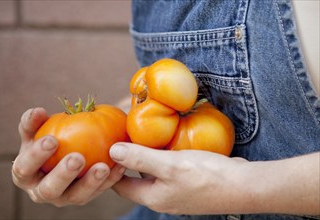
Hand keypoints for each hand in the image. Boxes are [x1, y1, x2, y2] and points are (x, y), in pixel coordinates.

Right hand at [12, 108, 125, 206]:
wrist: (63, 154)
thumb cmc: (47, 140)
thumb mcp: (36, 131)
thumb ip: (33, 122)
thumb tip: (37, 112)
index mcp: (25, 174)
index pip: (24, 168)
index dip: (36, 156)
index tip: (52, 139)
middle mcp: (42, 192)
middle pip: (49, 189)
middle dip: (63, 174)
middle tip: (77, 158)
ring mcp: (65, 197)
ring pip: (77, 196)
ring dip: (91, 182)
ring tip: (103, 166)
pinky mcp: (86, 197)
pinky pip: (100, 191)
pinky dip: (111, 179)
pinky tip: (120, 166)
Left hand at [110, 143, 319, 215]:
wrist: (245, 186)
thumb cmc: (207, 176)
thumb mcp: (170, 165)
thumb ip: (140, 158)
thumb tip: (112, 151)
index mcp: (153, 197)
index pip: (121, 185)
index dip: (111, 168)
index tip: (105, 147)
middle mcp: (162, 197)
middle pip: (135, 178)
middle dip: (127, 159)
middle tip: (121, 136)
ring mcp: (176, 191)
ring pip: (153, 172)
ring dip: (145, 155)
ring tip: (139, 134)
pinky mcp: (188, 182)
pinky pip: (168, 169)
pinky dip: (162, 156)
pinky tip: (164, 140)